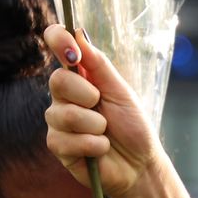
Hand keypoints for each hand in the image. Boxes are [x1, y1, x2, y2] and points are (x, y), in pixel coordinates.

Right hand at [43, 23, 163, 197]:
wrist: (140, 165)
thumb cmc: (132, 126)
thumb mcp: (121, 92)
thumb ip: (99, 65)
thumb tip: (78, 32)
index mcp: (80, 76)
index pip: (57, 45)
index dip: (58, 40)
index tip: (72, 52)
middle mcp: (64, 95)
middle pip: (58, 81)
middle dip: (87, 95)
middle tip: (102, 106)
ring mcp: (58, 121)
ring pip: (63, 114)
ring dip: (94, 125)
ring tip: (106, 132)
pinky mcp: (58, 146)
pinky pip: (65, 140)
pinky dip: (92, 145)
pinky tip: (101, 149)